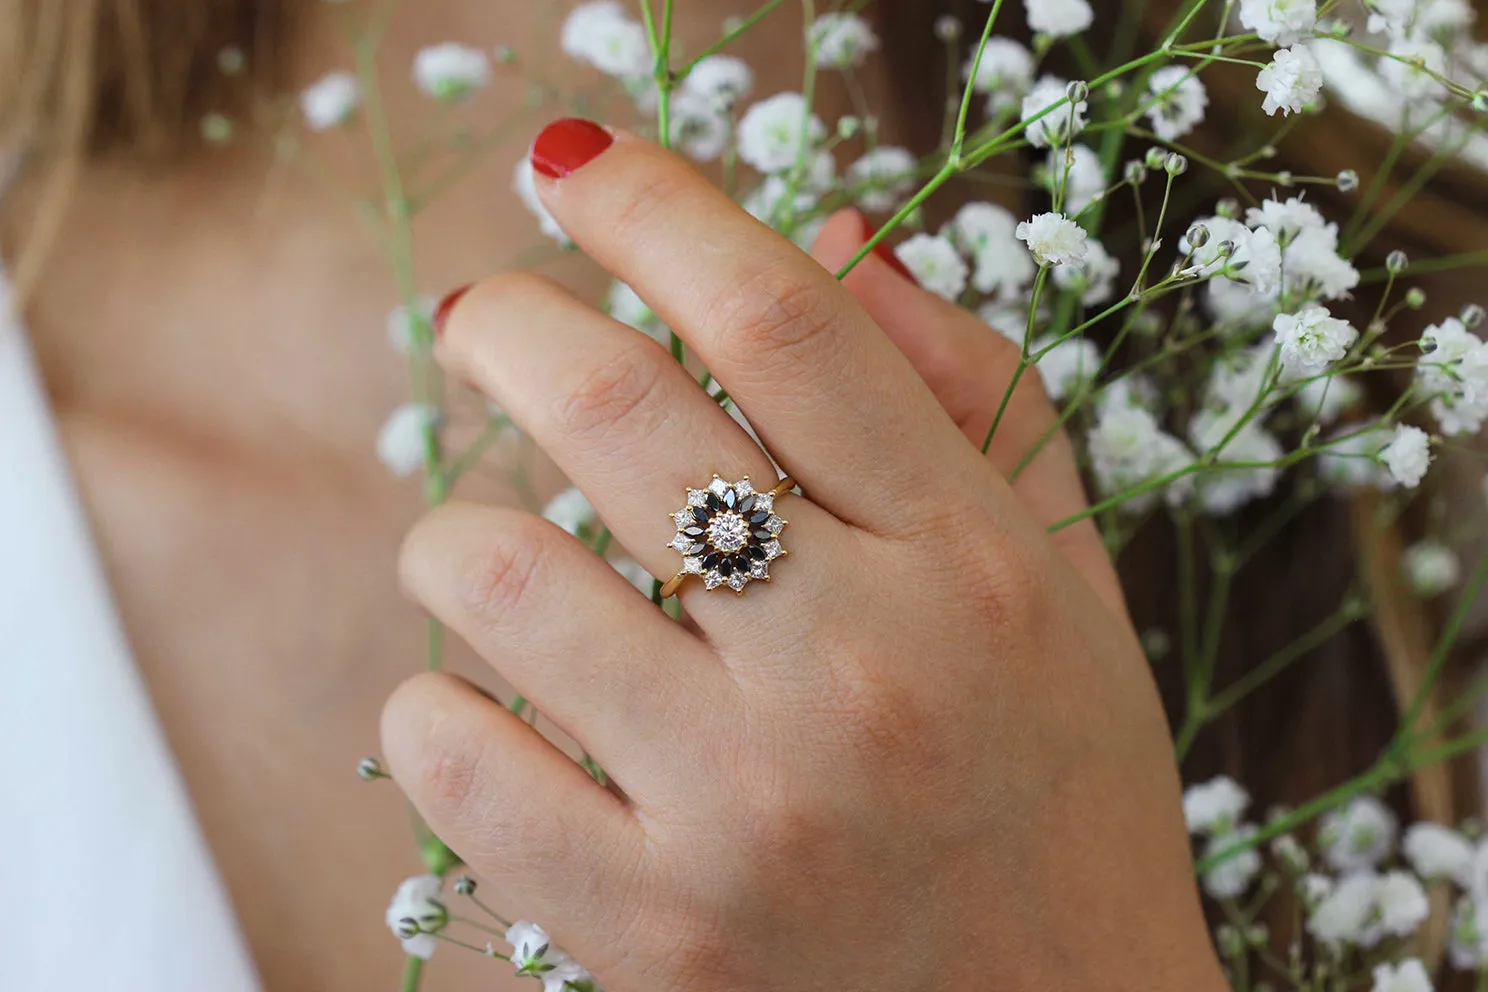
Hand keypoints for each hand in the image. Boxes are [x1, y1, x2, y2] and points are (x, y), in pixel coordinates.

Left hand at [382, 120, 1223, 990]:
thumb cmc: (1058, 798)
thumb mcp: (1065, 588)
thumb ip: (973, 401)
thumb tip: (836, 243)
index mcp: (971, 570)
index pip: (785, 322)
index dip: (657, 205)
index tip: (577, 168)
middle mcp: (860, 674)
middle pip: (616, 407)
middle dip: (510, 327)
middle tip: (490, 323)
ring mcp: (744, 808)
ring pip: (497, 569)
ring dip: (455, 526)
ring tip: (490, 547)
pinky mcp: (649, 928)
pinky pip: (450, 753)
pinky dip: (434, 700)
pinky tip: (489, 704)